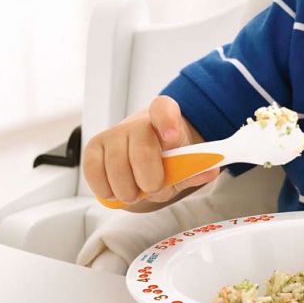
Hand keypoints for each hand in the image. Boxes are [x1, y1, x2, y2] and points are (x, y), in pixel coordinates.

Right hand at [83, 95, 220, 207]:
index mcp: (165, 116)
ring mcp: (113, 132)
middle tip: (154, 188)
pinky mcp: (94, 147)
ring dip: (128, 191)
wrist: (144, 151)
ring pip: (117, 167)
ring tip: (136, 193)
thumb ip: (195, 167)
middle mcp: (137, 121)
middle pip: (142, 151)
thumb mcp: (184, 161)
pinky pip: (94, 172)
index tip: (172, 138)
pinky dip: (106, 189)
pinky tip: (117, 191)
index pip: (164, 109)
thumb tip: (210, 170)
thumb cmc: (166, 155)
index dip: (167, 121)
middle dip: (150, 179)